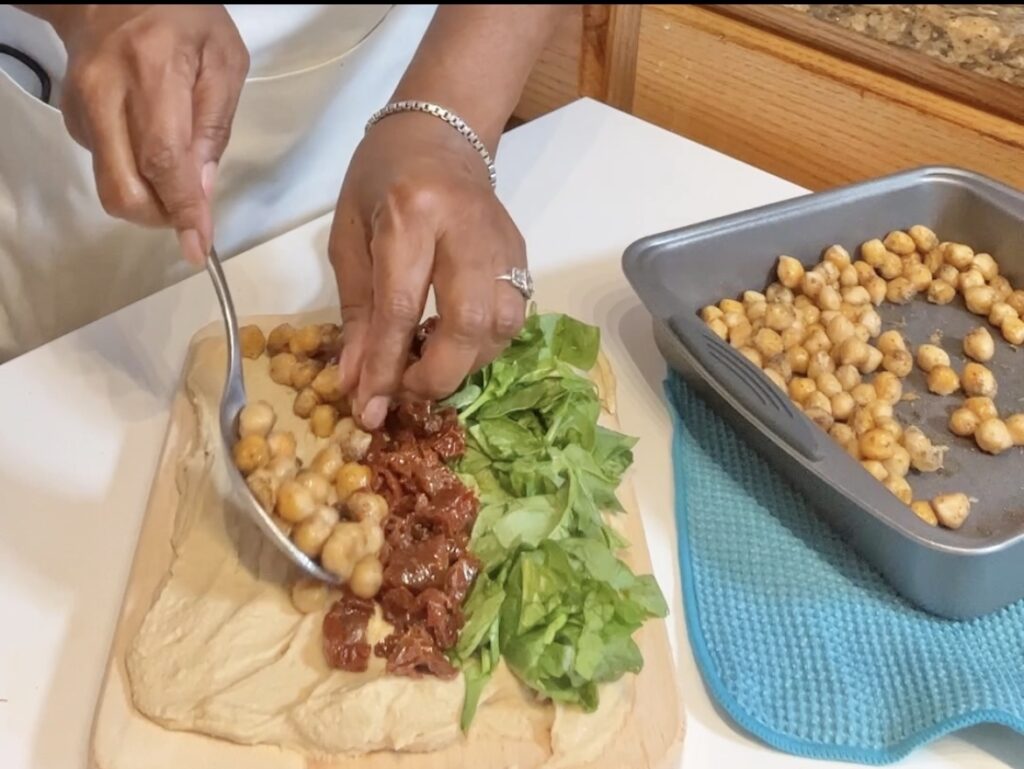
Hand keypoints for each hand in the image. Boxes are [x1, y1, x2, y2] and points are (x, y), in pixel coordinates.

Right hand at [54, 5, 248, 262]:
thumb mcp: (224, 60)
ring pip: (111, 186)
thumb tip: (202, 191)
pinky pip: (105, 167)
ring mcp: (80, 108)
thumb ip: (215, 126)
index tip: (198, 246)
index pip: (163, 159)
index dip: (182, 210)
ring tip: (177, 180)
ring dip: (149, 202)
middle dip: (161, 218)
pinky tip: (150, 147)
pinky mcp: (70, 118)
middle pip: (123, 189)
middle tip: (190, 215)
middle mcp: (105, 93)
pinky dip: (134, 174)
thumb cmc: (184, 19)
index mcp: (152, 71)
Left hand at [329, 113, 527, 428]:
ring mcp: (502, 242)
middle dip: (439, 374)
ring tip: (432, 367)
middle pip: (468, 322)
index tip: (370, 409)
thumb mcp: (350, 238)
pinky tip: (458, 344)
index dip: (386, 366)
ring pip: (502, 324)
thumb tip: (359, 382)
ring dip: (467, 363)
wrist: (441, 133)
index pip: (402, 306)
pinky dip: (485, 344)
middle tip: (410, 393)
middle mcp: (465, 228)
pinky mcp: (521, 253)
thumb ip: (356, 312)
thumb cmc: (381, 178)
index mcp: (410, 213)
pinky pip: (514, 315)